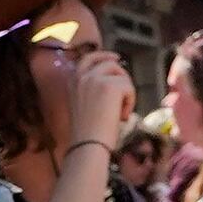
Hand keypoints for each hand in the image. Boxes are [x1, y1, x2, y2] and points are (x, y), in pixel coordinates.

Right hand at [52, 33, 136, 156]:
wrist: (88, 145)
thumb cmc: (87, 134)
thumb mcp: (83, 105)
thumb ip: (92, 90)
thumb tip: (112, 80)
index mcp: (72, 81)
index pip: (88, 59)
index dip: (103, 57)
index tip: (115, 58)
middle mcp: (81, 76)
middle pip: (107, 62)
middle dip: (120, 73)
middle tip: (126, 85)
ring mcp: (95, 79)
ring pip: (121, 75)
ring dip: (126, 92)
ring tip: (120, 112)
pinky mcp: (110, 85)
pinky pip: (128, 87)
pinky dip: (130, 102)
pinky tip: (122, 116)